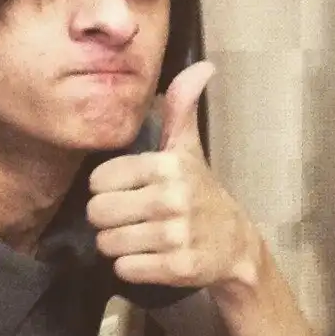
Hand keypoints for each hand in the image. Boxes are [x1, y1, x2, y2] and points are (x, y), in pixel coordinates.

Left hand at [87, 61, 260, 290]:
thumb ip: (182, 109)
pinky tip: (153, 258)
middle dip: (110, 220)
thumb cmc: (202, 193)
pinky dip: (132, 268)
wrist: (236, 245)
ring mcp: (175, 235)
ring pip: (108, 243)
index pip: (99, 180)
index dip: (109, 189)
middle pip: (98, 213)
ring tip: (142, 238)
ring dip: (119, 245)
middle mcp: (171, 198)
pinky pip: (124, 269)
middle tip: (133, 219)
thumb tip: (203, 66)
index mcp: (167, 166)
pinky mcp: (177, 268)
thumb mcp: (190, 150)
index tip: (131, 193)